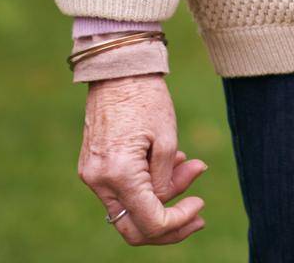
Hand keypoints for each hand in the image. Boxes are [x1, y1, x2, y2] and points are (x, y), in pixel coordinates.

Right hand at [80, 74, 207, 243]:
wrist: (118, 67)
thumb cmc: (146, 96)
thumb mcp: (167, 137)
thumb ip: (167, 177)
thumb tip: (167, 200)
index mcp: (118, 175)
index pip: (149, 221)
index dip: (178, 222)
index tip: (200, 205)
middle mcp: (98, 182)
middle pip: (134, 227)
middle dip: (169, 225)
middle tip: (198, 213)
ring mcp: (92, 176)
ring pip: (129, 209)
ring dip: (163, 197)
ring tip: (191, 165)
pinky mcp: (94, 167)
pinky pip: (122, 190)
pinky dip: (147, 186)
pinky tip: (172, 164)